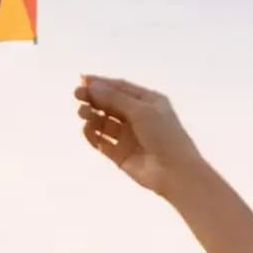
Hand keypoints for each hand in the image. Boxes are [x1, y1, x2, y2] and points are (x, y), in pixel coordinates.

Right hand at [75, 76, 202, 197]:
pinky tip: (86, 129)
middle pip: (110, 104)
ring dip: (92, 116)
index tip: (82, 80)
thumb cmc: (164, 135)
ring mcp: (128, 137)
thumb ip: (115, 99)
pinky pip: (103, 142)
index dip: (101, 83)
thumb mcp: (141, 110)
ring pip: (105, 123)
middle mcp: (137, 117)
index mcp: (147, 101)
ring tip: (82, 113)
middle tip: (77, 96)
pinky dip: (93, 135)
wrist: (174, 171)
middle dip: (94, 99)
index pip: (120, 88)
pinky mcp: (120, 155)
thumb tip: (92, 87)